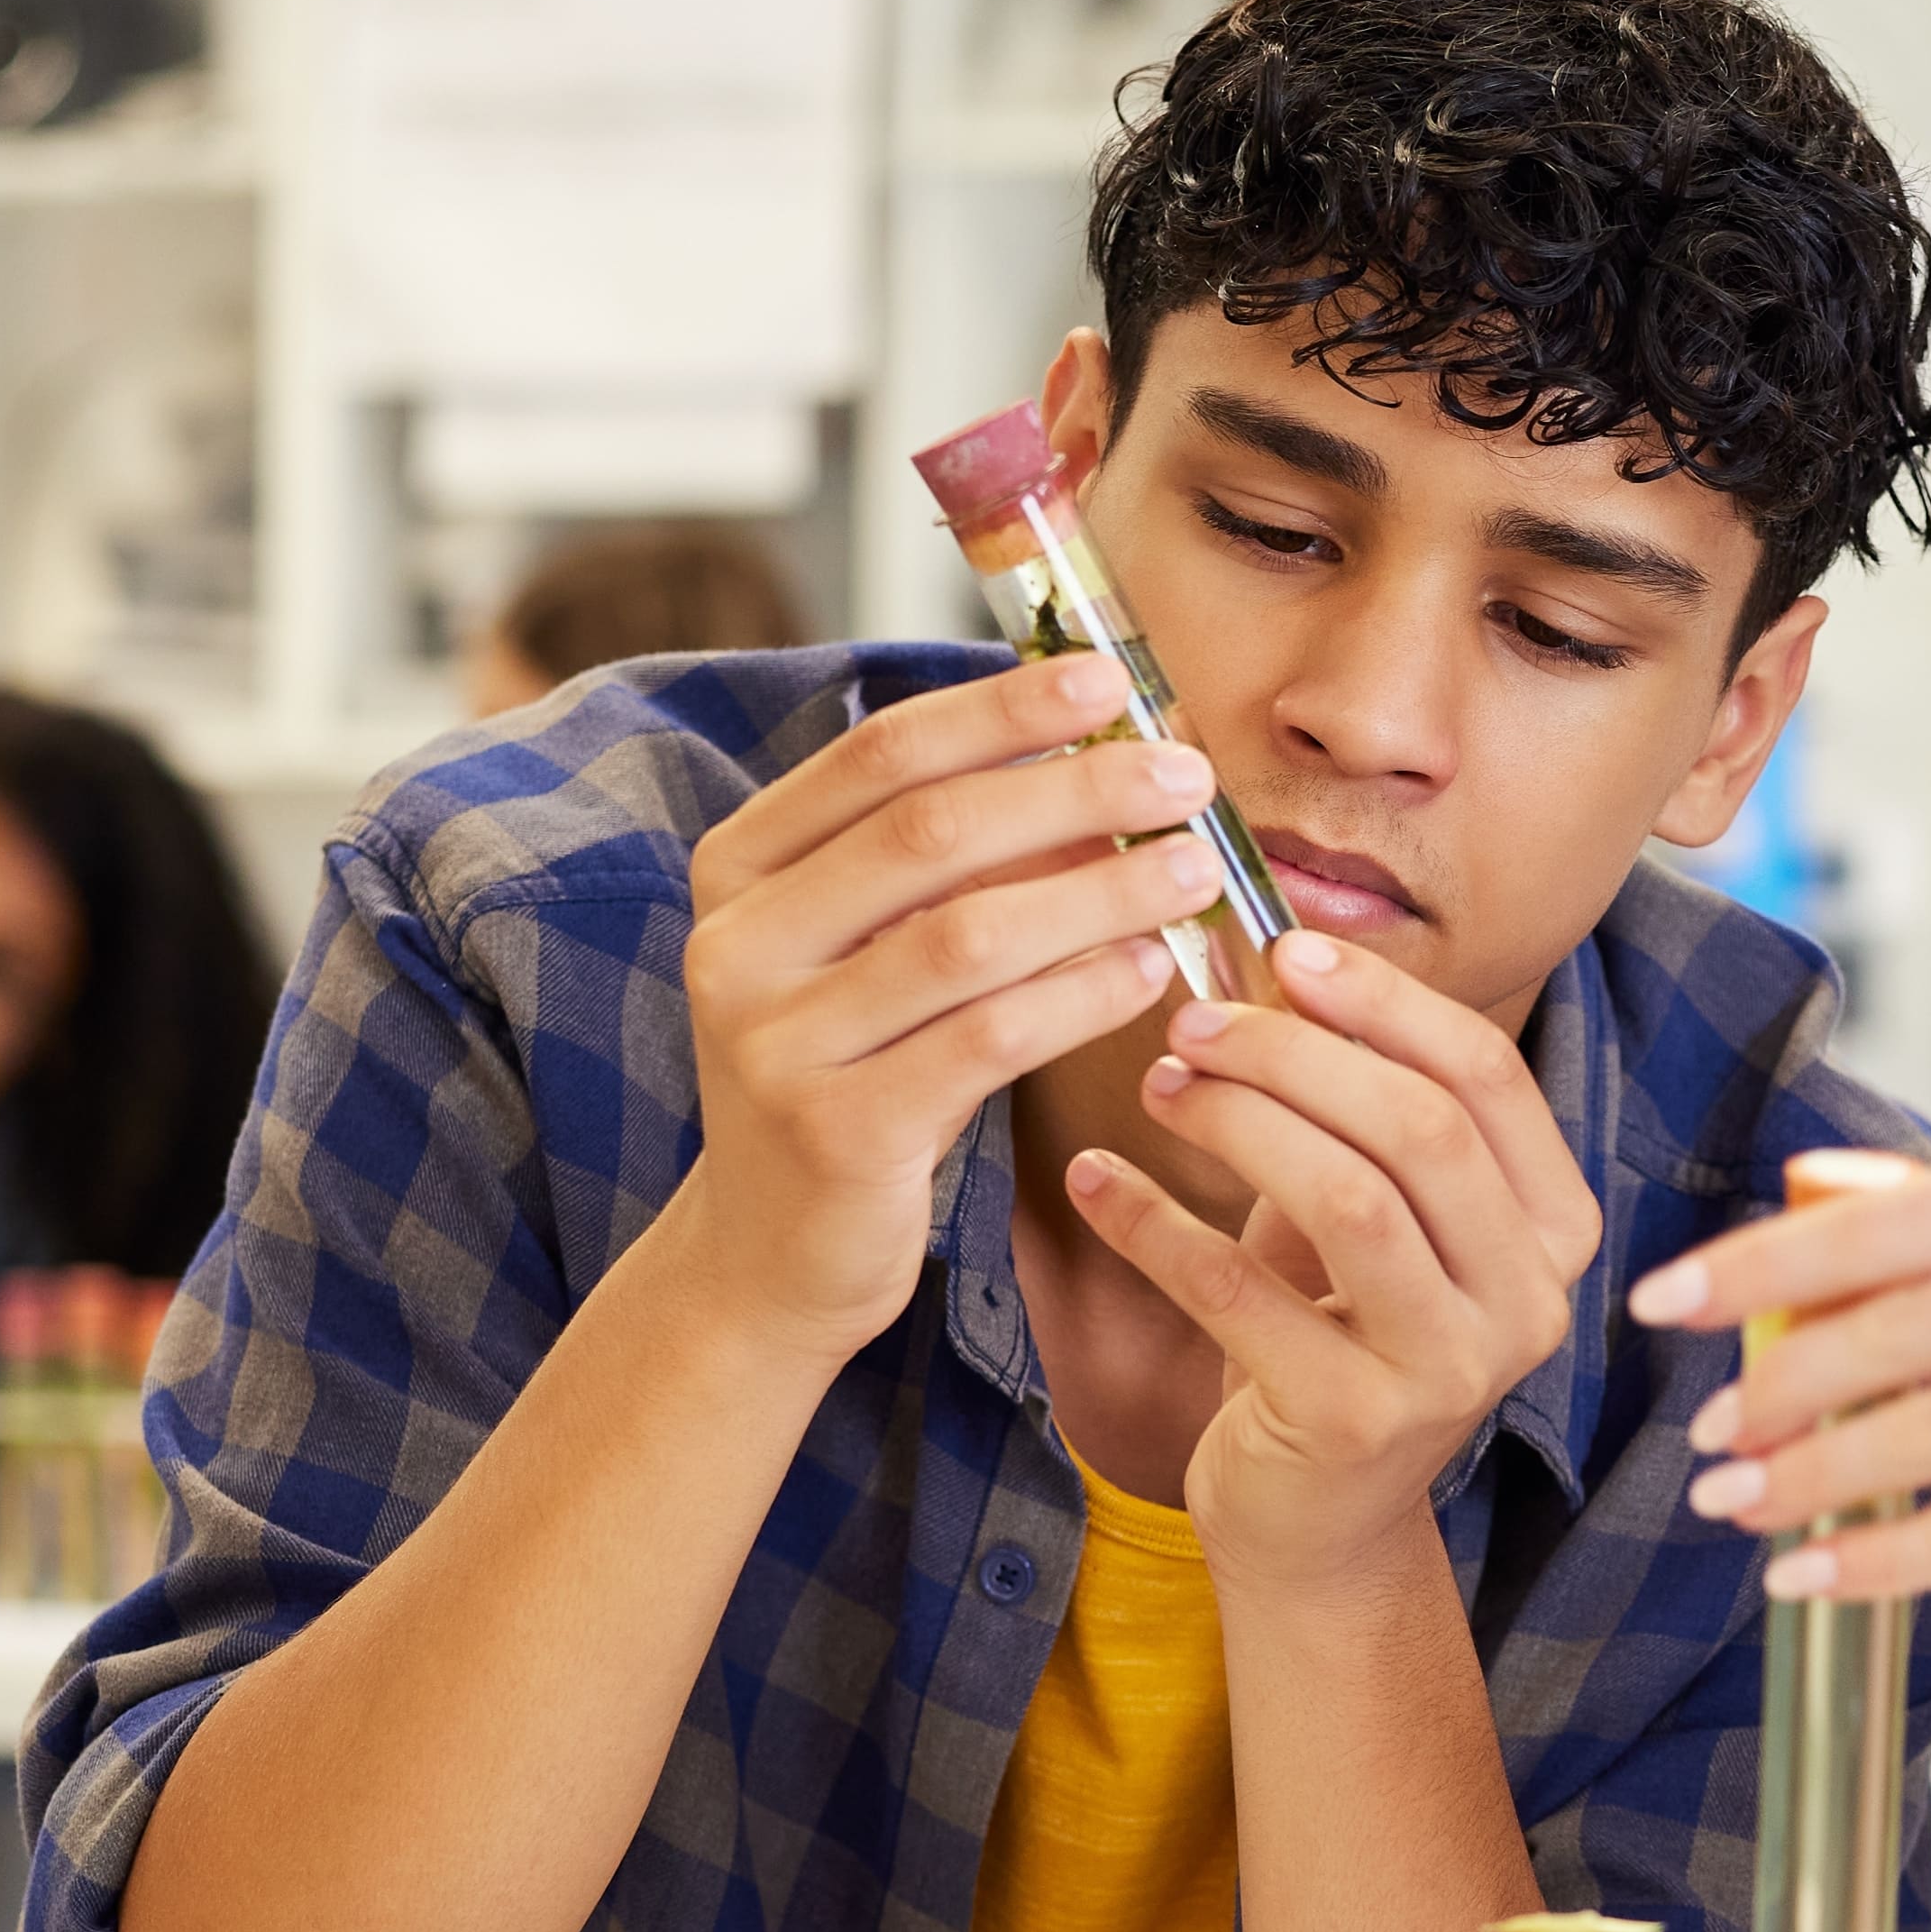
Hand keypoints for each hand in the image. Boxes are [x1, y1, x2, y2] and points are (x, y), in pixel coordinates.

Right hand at [647, 659, 1222, 1354]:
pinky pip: (988, 1040)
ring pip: (967, 936)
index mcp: (738, 867)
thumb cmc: (853, 1073)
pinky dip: (1084, 994)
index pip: (879, 755)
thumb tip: (1103, 760)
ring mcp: (774, 1042)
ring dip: (1099, 891)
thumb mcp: (871, 952)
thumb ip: (949, 864)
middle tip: (1185, 774)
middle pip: (929, 832)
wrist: (769, 1253)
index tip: (1110, 678)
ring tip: (1195, 868)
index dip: (1001, 711)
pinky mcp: (836, 1131)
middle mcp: (735, 943)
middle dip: (1072, 789)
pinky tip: (1153, 969)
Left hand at [1060, 928, 1600, 1593]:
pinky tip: (1095, 1178)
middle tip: (1194, 1022)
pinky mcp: (1354, 1422)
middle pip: (1419, 1127)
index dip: (1387, 1002)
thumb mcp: (1379, 1215)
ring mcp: (1450, 1369)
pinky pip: (1240, 1292)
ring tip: (1159, 1086)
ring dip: (1237, 1121)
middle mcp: (1528, 1301)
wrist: (1321, 1523)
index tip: (1287, 950)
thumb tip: (1276, 953)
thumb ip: (1360, 1106)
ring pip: (1347, 1198)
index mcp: (1555, 1229)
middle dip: (1296, 1053)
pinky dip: (1154, 1223)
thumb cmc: (1340, 1334)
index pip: (1488, 1078)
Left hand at [1630, 1140, 1930, 1606]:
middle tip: (1704, 1427)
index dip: (1756, 1263)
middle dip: (1769, 1387)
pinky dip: (1869, 1561)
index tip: (1664, 1294)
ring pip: (1903, 1438)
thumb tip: (1828, 1216)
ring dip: (1797, 1478)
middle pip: (1876, 1334)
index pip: (1879, 1220)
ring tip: (1730, 1500)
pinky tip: (1804, 1576)